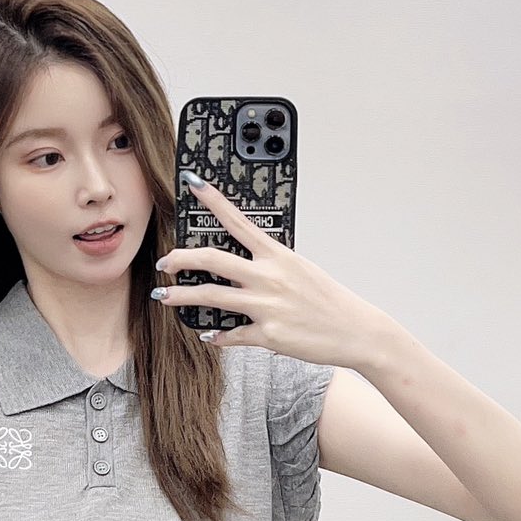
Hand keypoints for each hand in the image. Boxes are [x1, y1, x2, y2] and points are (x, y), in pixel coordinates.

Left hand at [155, 176, 387, 370]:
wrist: (356, 330)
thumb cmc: (329, 300)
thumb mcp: (300, 269)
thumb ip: (270, 264)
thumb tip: (243, 264)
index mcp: (277, 255)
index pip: (238, 220)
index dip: (212, 200)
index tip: (192, 184)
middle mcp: (269, 277)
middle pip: (212, 259)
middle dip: (180, 259)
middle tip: (164, 263)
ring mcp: (267, 306)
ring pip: (211, 297)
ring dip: (181, 296)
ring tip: (164, 296)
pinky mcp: (268, 335)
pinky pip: (231, 335)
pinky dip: (217, 336)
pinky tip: (208, 335)